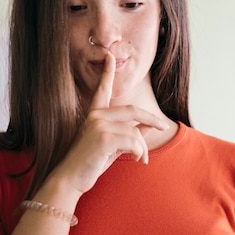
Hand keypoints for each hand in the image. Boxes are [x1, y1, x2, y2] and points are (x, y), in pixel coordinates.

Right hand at [49, 52, 169, 195]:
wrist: (71, 179)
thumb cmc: (91, 162)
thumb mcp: (112, 144)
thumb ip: (129, 132)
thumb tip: (149, 125)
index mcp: (94, 114)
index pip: (103, 89)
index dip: (107, 72)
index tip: (110, 55)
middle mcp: (95, 116)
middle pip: (133, 110)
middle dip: (152, 119)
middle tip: (164, 127)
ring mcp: (98, 125)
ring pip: (136, 132)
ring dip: (143, 148)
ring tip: (140, 159)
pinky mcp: (103, 137)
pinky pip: (134, 142)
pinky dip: (140, 153)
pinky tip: (136, 160)